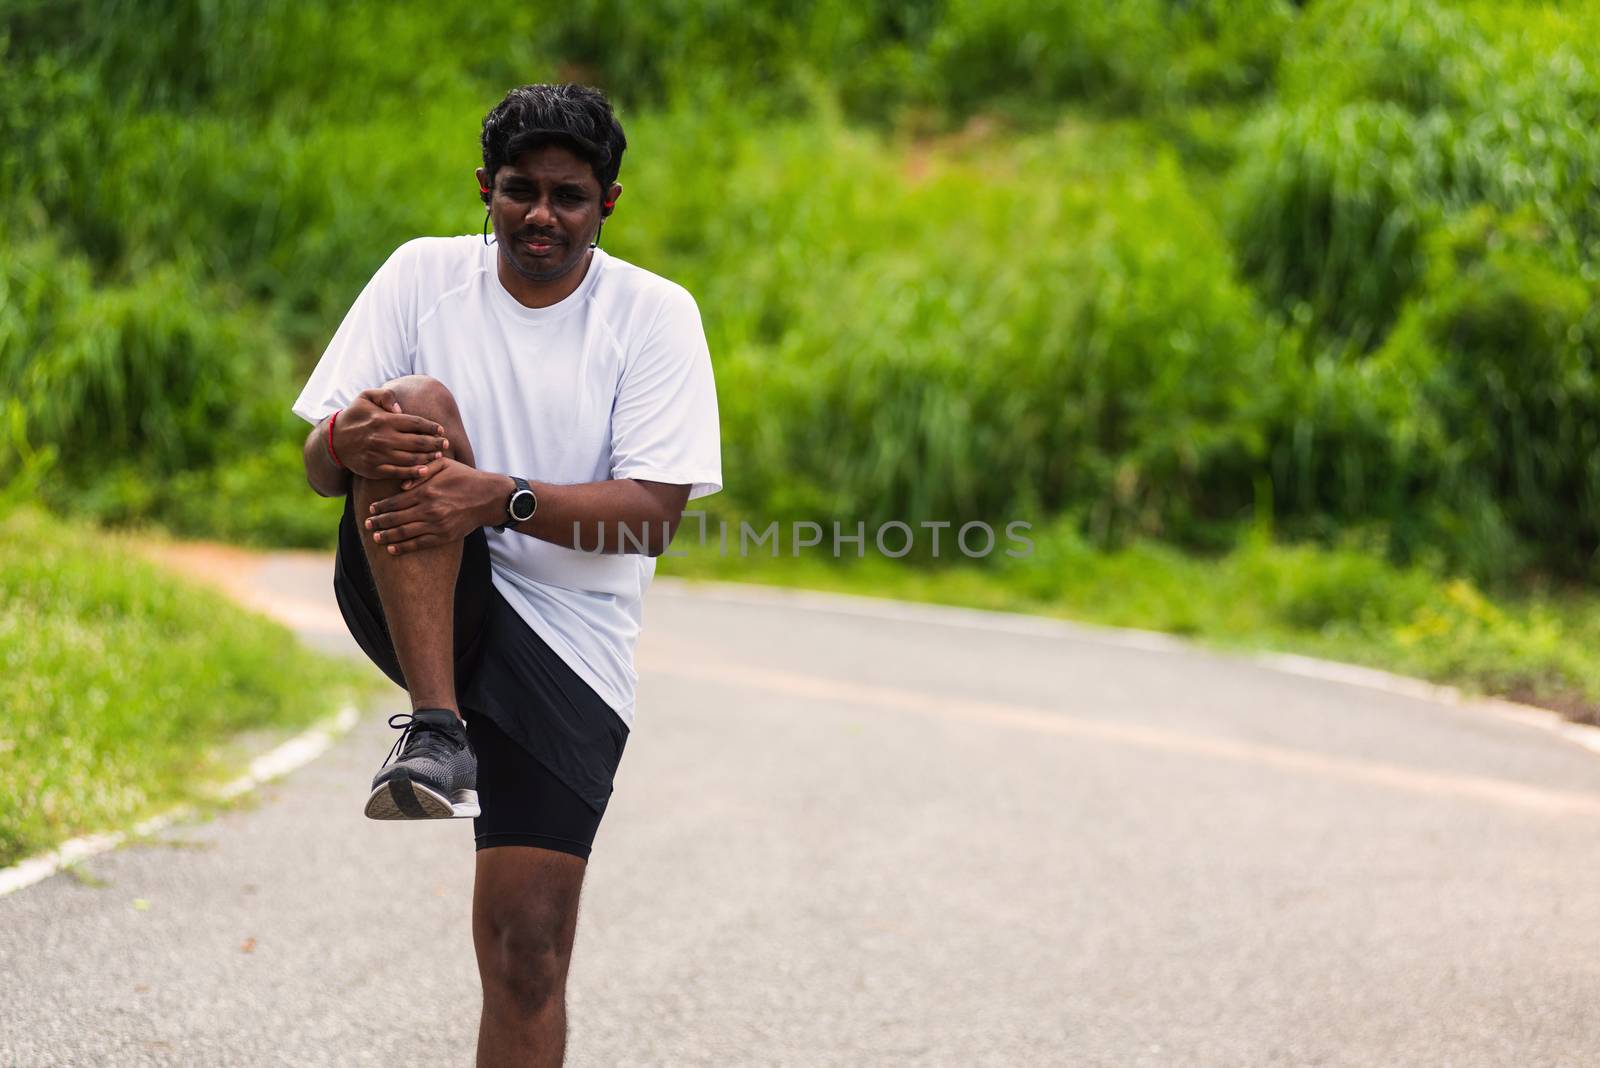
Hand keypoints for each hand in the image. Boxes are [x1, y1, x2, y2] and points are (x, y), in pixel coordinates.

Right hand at [332, 389, 448, 480]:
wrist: (334, 440)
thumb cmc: (355, 416)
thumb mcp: (366, 397)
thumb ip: (385, 396)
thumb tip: (401, 408)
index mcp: (384, 420)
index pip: (415, 423)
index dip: (431, 427)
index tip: (441, 429)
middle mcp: (383, 438)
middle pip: (418, 442)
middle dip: (436, 443)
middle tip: (446, 443)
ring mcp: (379, 455)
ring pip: (411, 458)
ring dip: (428, 457)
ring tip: (439, 455)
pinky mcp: (375, 470)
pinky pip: (399, 473)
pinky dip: (414, 473)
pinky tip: (425, 471)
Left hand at [364, 459, 502, 553]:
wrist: (489, 498)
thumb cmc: (466, 478)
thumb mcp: (444, 465)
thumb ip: (422, 470)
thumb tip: (401, 485)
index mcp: (426, 491)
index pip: (395, 501)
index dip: (380, 507)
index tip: (371, 510)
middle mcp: (429, 509)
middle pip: (395, 519)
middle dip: (378, 522)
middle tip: (368, 524)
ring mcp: (436, 525)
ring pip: (404, 533)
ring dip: (386, 536)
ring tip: (375, 537)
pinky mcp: (444, 536)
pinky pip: (419, 544)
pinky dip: (403, 548)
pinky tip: (392, 549)